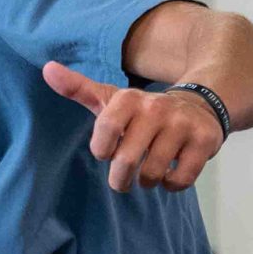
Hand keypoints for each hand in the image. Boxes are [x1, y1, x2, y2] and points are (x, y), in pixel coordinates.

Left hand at [42, 61, 221, 192]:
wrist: (199, 106)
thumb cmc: (143, 111)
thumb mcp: (111, 99)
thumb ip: (78, 88)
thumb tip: (47, 69)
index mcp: (129, 99)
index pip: (105, 134)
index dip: (103, 151)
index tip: (108, 151)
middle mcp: (157, 108)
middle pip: (126, 160)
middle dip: (121, 179)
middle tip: (123, 179)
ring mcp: (183, 125)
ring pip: (153, 173)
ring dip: (147, 182)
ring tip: (148, 173)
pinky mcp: (205, 141)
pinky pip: (180, 179)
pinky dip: (171, 185)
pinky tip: (170, 175)